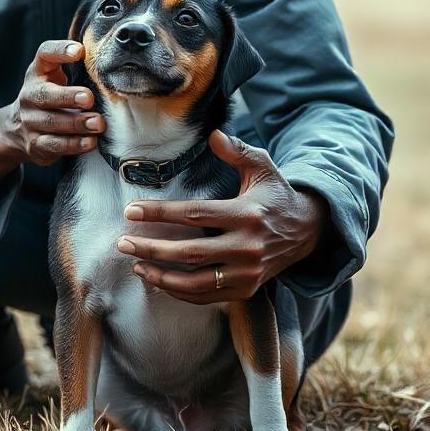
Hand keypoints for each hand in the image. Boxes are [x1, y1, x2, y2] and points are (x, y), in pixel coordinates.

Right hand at [6, 40, 105, 166]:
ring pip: (51, 122)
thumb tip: (108, 58)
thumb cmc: (48, 96)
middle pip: (44, 94)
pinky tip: (90, 142)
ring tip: (98, 123)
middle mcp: (29, 96)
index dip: (60, 51)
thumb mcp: (54, 76)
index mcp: (37, 73)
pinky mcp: (36, 145)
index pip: (44, 55)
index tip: (79, 51)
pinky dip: (74, 144)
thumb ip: (74, 66)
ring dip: (77, 123)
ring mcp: (30, 121)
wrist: (16, 129)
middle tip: (88, 98)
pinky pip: (54, 145)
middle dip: (67, 96)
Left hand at [115, 130, 328, 304]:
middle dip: (151, 249)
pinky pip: (207, 296)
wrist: (307, 231)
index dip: (161, 213)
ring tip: (135, 265)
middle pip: (190, 253)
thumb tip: (213, 134)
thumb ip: (237, 151)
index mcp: (247, 214)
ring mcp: (248, 273)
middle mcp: (248, 247)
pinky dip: (180, 292)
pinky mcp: (246, 290)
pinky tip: (158, 280)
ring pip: (196, 282)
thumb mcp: (262, 167)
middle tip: (123, 243)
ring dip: (161, 277)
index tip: (132, 211)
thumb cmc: (275, 194)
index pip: (195, 215)